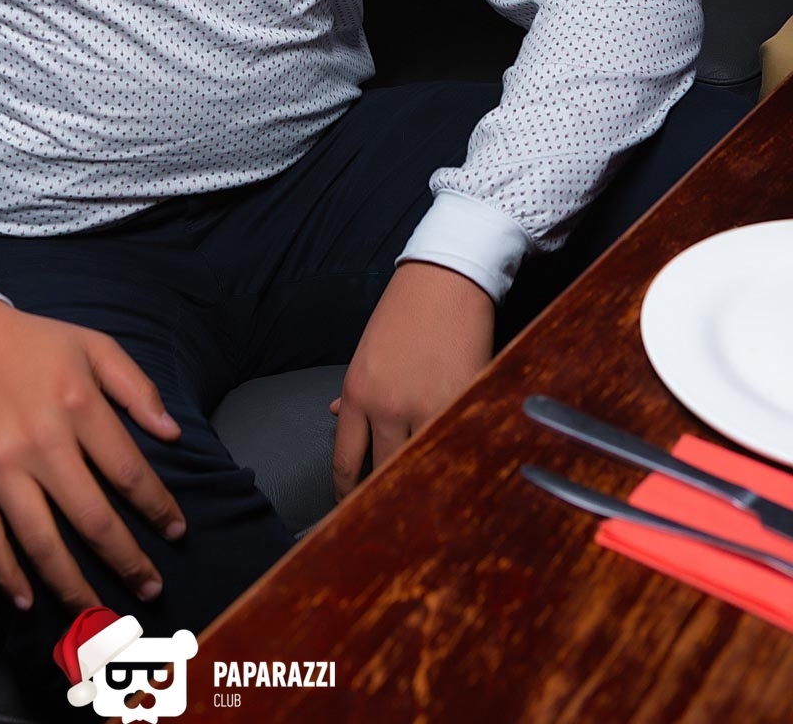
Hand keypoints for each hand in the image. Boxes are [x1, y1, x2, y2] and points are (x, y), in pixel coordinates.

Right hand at [0, 299, 187, 614]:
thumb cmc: (36, 343)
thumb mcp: (94, 345)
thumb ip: (137, 387)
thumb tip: (173, 435)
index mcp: (78, 404)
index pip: (129, 473)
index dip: (157, 508)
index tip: (176, 531)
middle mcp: (40, 441)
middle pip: (92, 519)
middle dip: (128, 561)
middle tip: (151, 588)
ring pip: (42, 542)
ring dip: (74, 586)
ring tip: (100, 612)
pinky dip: (8, 576)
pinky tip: (30, 601)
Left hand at [328, 261, 493, 503]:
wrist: (445, 279)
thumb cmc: (403, 312)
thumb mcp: (366, 351)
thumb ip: (353, 392)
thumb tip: (331, 415)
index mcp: (357, 394)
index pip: (345, 461)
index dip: (347, 493)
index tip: (351, 508)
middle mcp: (387, 407)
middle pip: (383, 472)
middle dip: (386, 495)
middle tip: (391, 515)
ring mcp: (427, 408)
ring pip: (421, 466)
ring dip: (423, 483)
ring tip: (427, 504)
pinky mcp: (463, 404)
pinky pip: (456, 447)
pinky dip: (455, 462)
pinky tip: (458, 474)